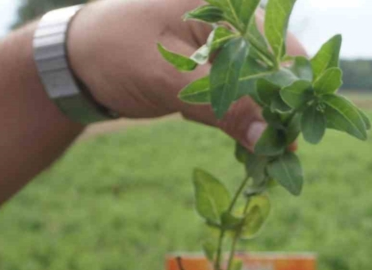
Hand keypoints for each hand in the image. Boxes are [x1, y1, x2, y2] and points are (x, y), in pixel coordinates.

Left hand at [67, 0, 305, 149]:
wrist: (78, 60)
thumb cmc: (115, 52)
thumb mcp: (166, 77)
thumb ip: (220, 105)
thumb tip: (267, 138)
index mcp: (226, 7)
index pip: (282, 50)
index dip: (292, 94)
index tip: (289, 137)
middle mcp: (235, 22)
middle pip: (280, 71)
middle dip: (278, 113)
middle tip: (274, 151)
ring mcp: (229, 48)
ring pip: (264, 89)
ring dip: (263, 122)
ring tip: (258, 153)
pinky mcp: (219, 70)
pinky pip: (244, 98)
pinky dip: (244, 122)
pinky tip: (241, 142)